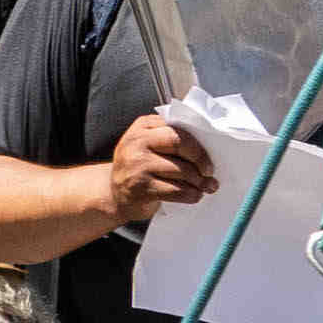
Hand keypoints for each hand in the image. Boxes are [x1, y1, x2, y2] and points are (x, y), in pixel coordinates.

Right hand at [100, 112, 222, 220]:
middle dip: (200, 159)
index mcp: (142, 126)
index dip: (197, 142)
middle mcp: (136, 142)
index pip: (177, 128)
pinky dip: (191, 195)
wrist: (114, 195)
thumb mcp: (147, 145)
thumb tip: (207, 147)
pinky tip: (194, 195)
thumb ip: (169, 138)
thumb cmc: (139, 168)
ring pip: (181, 169)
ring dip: (199, 181)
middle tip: (208, 171)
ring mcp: (137, 165)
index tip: (209, 155)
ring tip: (205, 186)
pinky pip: (176, 190)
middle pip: (179, 143)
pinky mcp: (141, 188)